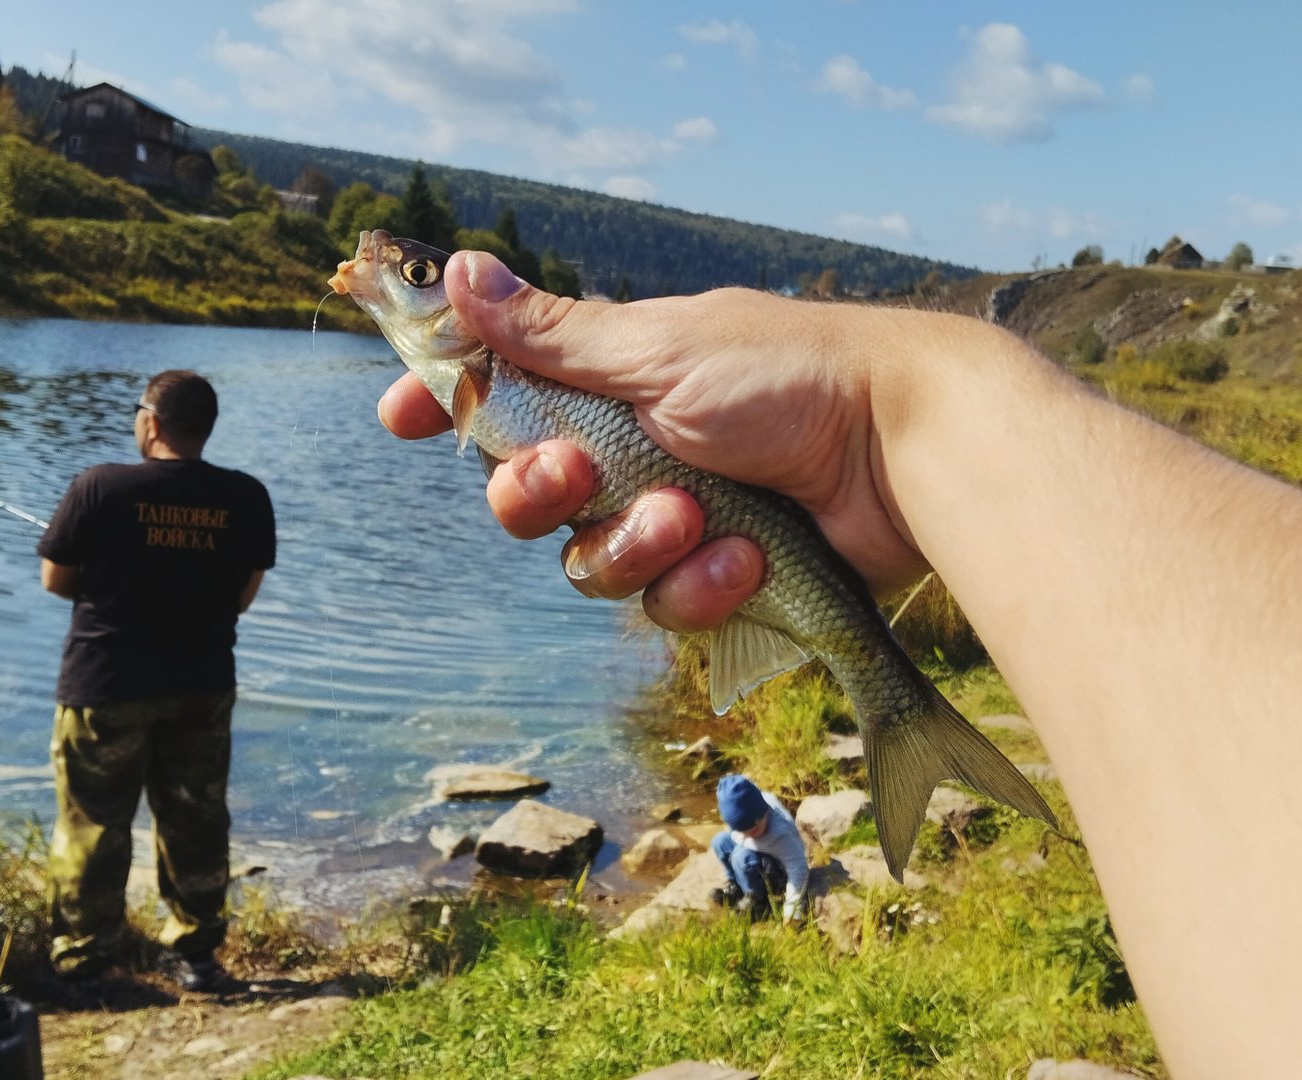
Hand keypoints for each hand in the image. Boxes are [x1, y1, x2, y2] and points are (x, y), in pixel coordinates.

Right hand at [378, 250, 949, 626]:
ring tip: (696, 517)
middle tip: (573, 475)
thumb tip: (460, 270)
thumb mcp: (659, 348)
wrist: (904, 449)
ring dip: (633, 544)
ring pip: (589, 565)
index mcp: (613, 378)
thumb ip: (552, 334)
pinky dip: (701, 584)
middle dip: (535, 494)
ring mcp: (677, 516)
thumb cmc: (789, 374)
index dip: (444, 404)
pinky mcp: (722, 577)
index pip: (502, 391)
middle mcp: (634, 448)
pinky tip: (750, 557)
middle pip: (524, 499)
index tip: (397, 414)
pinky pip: (664, 606)